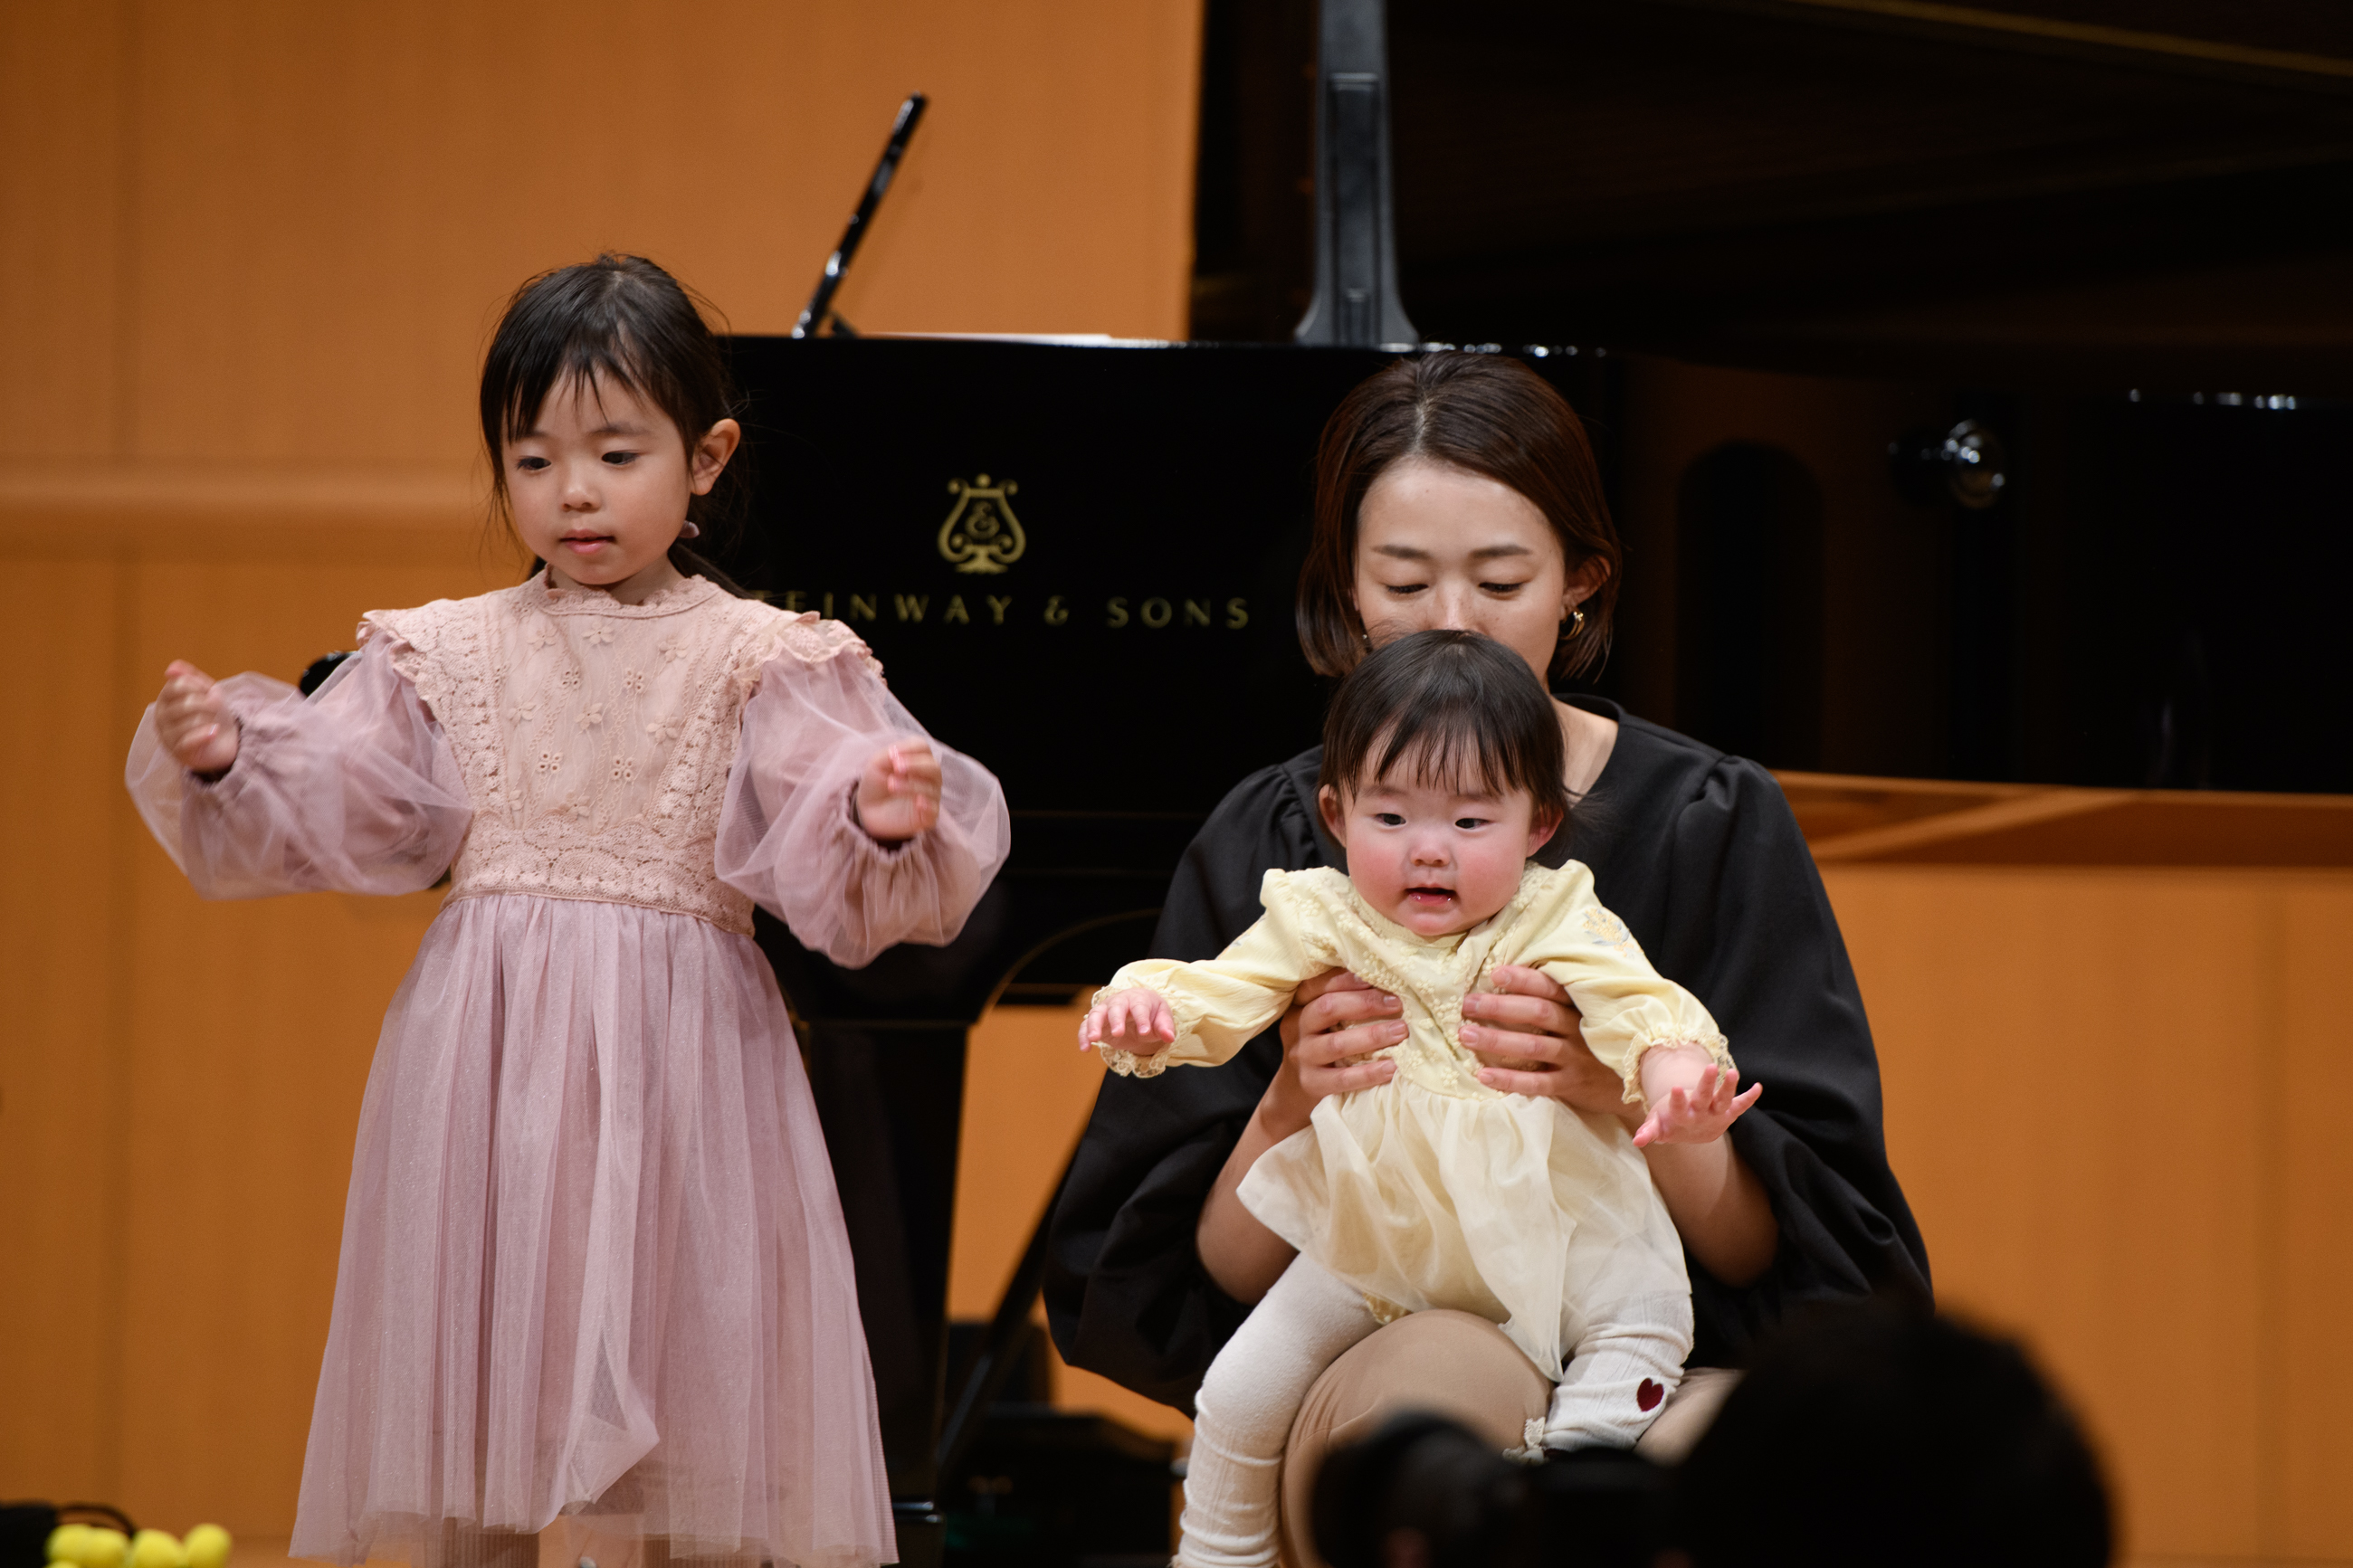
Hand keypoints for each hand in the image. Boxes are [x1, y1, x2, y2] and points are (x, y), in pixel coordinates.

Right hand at [155, 661, 238, 774]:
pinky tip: (214, 731)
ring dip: (209, 720)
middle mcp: (160, 717)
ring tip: (213, 722)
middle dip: (208, 704)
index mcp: (165, 699)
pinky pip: (188, 740)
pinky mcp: (177, 752)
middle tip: (216, 707)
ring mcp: (166, 735)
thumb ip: (191, 677)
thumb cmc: (212, 714)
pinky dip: (205, 735)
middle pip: (185, 704)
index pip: (178, 684)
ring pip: (190, 722)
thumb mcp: (207, 690)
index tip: (210, 691)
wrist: (225, 742)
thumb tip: (171, 669)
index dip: (199, 686)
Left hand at [855, 741, 940, 841]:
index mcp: (918, 761)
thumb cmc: (875, 784)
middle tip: (896, 767)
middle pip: (934, 767)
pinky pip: (934, 810)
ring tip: (891, 785)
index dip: (910, 749)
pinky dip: (928, 805)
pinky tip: (918, 802)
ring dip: (910, 785)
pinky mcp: (927, 816)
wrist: (867, 810)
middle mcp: (928, 778)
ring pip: (930, 788)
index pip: (924, 749)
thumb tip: (899, 753)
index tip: (892, 755)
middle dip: (915, 765)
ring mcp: (929, 797)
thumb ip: (889, 755)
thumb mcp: (877, 765)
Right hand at [1079, 988, 1175, 1055]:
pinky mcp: (1096, 1022)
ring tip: (1094, 1039)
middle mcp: (1120, 1002)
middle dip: (1116, 1019)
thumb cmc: (1152, 1013)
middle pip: (1116, 1007)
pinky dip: (1083, 1036)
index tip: (1145, 1032)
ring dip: (1094, 1025)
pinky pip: (1085, 1026)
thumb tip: (1169, 1037)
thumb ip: (1165, 1027)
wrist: (1139, 1011)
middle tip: (1118, 1033)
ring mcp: (1105, 1011)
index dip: (1142, 1019)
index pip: (1140, 1007)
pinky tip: (1085, 1049)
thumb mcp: (1162, 1018)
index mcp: (1138, 999)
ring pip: (1096, 1014)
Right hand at [1261, 969, 1399, 1134]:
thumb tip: (1386, 983)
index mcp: (1299, 1005)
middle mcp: (1297, 1028)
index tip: (1376, 977)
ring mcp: (1302, 1057)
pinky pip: (1342, 1078)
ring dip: (1372, 1036)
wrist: (1293, 1090)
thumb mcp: (1321, 1019)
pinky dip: (1369, 1073)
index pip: (1316, 985)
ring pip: (1336, 1044)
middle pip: (1327, 1008)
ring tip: (1400, 1031)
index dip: (1345, 980)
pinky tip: (1391, 1068)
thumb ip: (1343, 1001)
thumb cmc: (1321, 1044)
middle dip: (1365, 1003)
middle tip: (1396, 1003)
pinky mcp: (1312, 1083)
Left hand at [1462, 965, 1627, 1118]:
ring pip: (1532, 1046)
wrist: (1636, 1083)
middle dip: (1499, 1006)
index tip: (1496, 972)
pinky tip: (1483, 1075)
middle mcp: (1578, 1030)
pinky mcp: (1571, 1085)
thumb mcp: (1588, 1017)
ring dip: (1496, 1039)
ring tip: (1466, 1034)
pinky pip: (1537, 1082)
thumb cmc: (1599, 1043)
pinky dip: (1509, 1079)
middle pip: (1537, 1013)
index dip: (1524, 979)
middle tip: (1467, 1003)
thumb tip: (1511, 982)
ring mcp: (1575, 1058)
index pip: (1551, 988)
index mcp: (1581, 1008)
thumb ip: (1559, 1003)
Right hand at [1631, 1059, 1762, 1148]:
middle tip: (1711, 1067)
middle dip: (1707, 1084)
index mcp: (1682, 1118)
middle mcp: (1701, 1116)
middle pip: (1704, 1100)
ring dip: (1729, 1088)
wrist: (1691, 1133)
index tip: (1676, 1087)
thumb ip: (1648, 1132)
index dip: (1677, 1100)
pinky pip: (1741, 1105)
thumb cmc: (1669, 1123)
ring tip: (1733, 1072)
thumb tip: (1636, 1142)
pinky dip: (1750, 1098)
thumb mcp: (1656, 1126)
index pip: (1679, 1109)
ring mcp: (1716, 1114)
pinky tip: (1759, 1087)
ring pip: (1724, 1101)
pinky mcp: (1728, 1113)